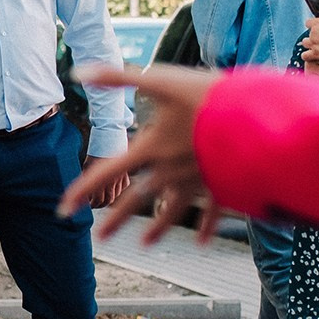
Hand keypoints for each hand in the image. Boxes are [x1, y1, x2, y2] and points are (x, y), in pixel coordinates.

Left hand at [60, 65, 216, 240]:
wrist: (256, 115)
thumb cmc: (205, 95)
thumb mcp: (159, 78)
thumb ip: (117, 77)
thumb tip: (78, 73)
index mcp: (152, 149)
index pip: (107, 173)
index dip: (81, 190)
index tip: (62, 209)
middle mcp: (171, 171)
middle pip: (137, 199)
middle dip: (117, 219)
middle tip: (100, 237)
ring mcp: (198, 180)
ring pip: (173, 211)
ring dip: (158, 228)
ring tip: (145, 245)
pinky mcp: (223, 182)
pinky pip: (213, 211)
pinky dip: (207, 226)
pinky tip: (202, 242)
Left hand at [298, 5, 318, 70]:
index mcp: (316, 22)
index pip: (308, 22)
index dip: (314, 25)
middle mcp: (312, 33)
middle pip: (308, 34)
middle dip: (314, 36)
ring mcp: (313, 44)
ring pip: (305, 43)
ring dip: (310, 45)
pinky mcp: (315, 54)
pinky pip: (305, 56)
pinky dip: (308, 56)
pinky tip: (314, 55)